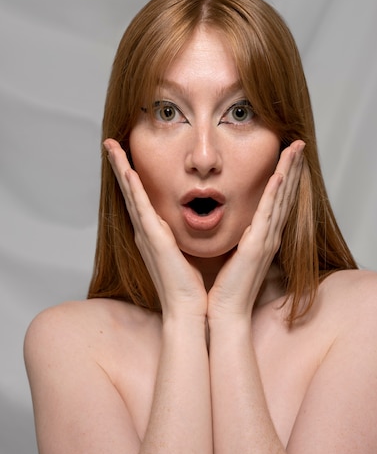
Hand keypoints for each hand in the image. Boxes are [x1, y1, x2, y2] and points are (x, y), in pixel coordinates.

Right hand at [104, 139, 207, 319]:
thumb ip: (180, 238)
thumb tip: (186, 227)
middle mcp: (145, 232)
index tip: (125, 157)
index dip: (130, 177)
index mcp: (153, 234)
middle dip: (119, 166)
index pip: (139, 199)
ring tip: (111, 148)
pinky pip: (142, 209)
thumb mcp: (184, 253)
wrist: (188, 310)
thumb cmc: (188, 286)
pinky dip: (134, 190)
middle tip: (110, 144)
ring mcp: (147, 235)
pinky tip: (128, 172)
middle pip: (129, 192)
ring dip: (121, 169)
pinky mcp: (154, 240)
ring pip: (131, 194)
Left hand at [207, 140, 304, 321]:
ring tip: (295, 149)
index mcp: (262, 237)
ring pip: (280, 198)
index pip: (276, 200)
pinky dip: (275, 193)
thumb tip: (232, 224)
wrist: (223, 312)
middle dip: (292, 167)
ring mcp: (266, 240)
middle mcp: (269, 236)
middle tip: (298, 143)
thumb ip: (236, 237)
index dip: (284, 176)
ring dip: (288, 172)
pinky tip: (279, 175)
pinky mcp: (257, 246)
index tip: (287, 155)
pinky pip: (268, 214)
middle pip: (284, 194)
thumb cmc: (224, 287)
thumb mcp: (232, 254)